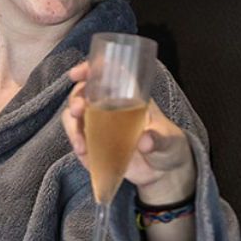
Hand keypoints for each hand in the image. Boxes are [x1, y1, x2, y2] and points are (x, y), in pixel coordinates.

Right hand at [62, 63, 196, 204]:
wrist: (163, 171)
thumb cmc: (168, 146)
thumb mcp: (169, 140)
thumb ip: (159, 139)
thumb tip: (145, 142)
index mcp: (129, 96)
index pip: (107, 74)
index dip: (91, 69)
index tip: (78, 73)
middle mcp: (110, 107)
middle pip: (84, 93)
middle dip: (76, 98)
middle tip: (78, 109)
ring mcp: (99, 126)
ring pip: (75, 115)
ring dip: (72, 122)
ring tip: (80, 139)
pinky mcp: (94, 144)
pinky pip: (78, 138)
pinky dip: (75, 141)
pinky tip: (82, 149)